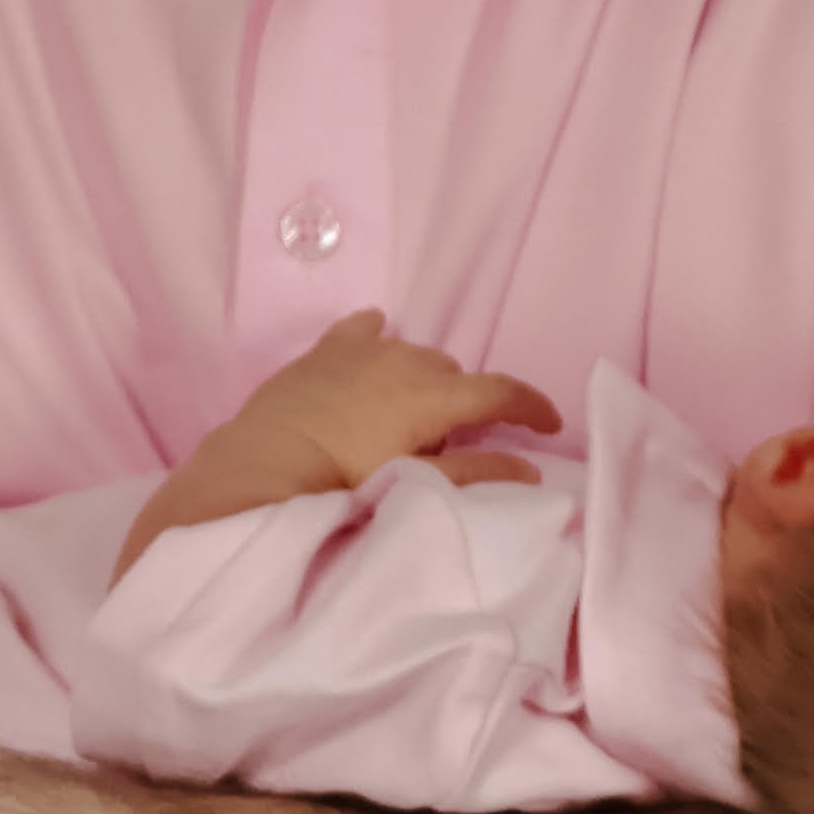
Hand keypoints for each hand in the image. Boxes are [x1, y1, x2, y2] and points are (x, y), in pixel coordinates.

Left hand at [202, 315, 564, 502]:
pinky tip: (374, 336)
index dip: (533, 407)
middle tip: (446, 442)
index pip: (502, 392)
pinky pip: (361, 329)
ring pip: (413, 354)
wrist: (263, 468)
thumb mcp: (414, 484)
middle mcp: (406, 359)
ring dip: (420, 379)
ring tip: (403, 415)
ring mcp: (364, 350)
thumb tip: (531, 469)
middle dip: (462, 403)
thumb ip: (477, 473)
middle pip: (454, 375)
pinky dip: (375, 335)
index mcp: (434, 395)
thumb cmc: (343, 483)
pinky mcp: (325, 350)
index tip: (550, 425)